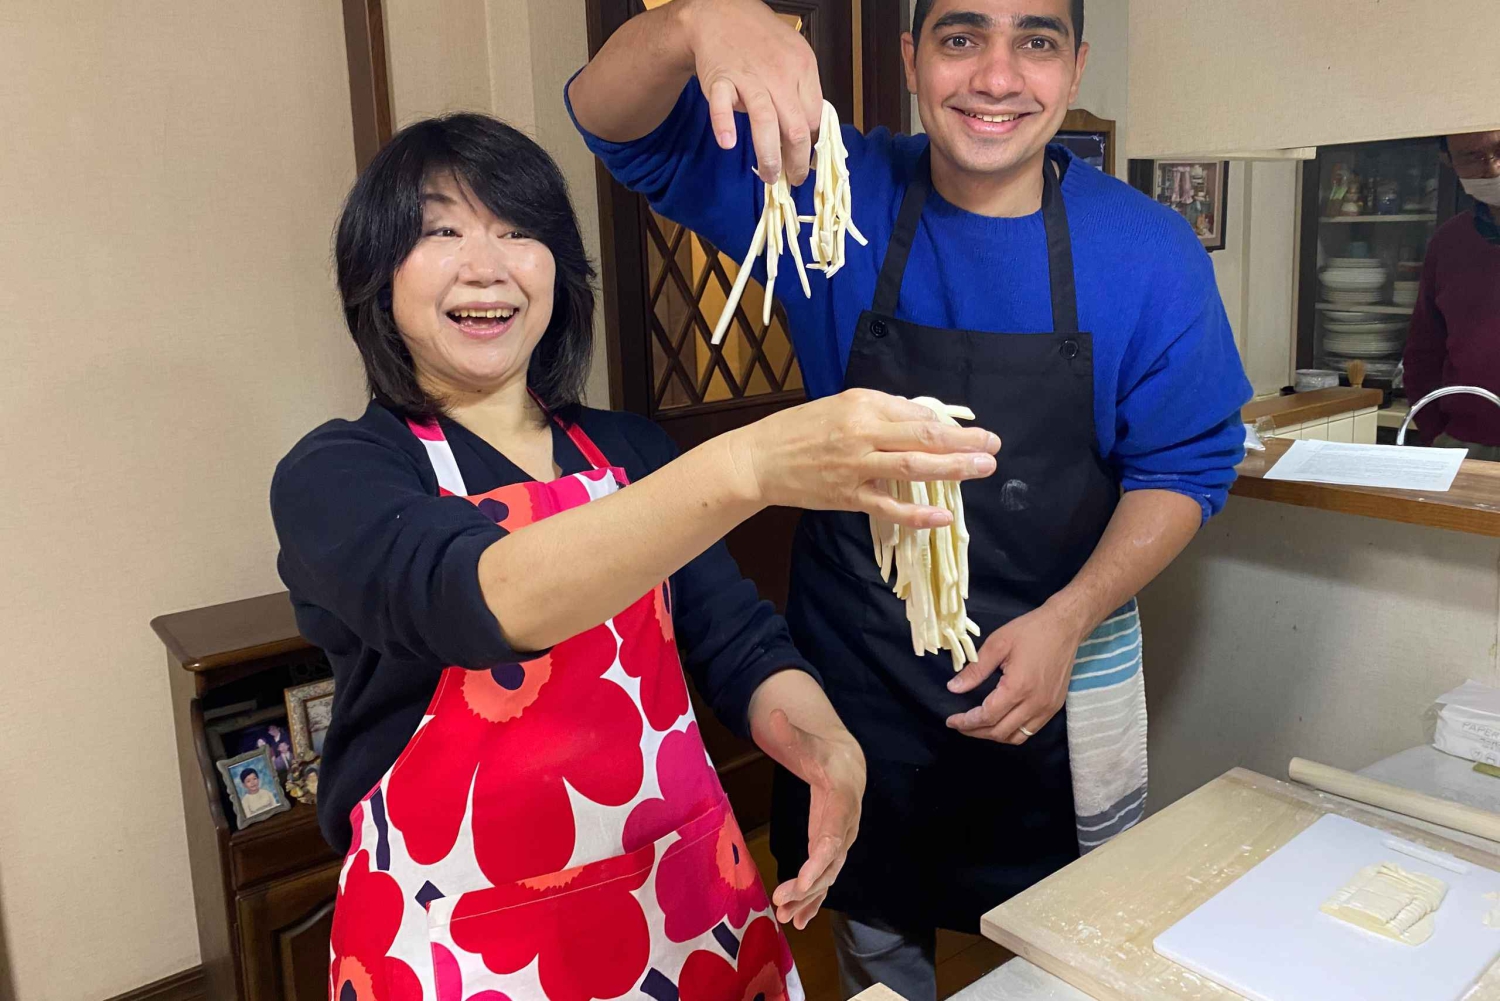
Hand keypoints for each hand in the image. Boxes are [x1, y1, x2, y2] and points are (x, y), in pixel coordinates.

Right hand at [676, 0, 823, 183]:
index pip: (814, 117)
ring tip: (770, 177)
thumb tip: (809, 132)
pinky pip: (722, 105)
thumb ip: (802, 91)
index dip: (811, 145)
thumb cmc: (760, 41)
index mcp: (802, 68)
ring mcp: (749, 77)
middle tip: (793, 178)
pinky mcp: (720, 79)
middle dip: (797, 161)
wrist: (721, 14)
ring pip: (765, 122)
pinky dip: (724, 124)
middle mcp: (779, 74)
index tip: (806, 160)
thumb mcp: (793, 57)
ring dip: (769, 157)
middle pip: (796, 128)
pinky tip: (729, 143)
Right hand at [727, 388, 1000, 529]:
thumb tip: (924, 420)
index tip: (976, 433)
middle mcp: (863, 433)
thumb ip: (882, 411)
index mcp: (863, 405)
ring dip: (953, 469)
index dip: (951, 424)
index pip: (918, 414)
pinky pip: (889, 508)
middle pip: (924, 437)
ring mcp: (856, 468)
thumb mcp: (842, 405)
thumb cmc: (801, 429)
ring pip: (913, 468)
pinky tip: (944, 517)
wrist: (760, 459)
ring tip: (982, 469)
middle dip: (964, 443)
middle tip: (994, 447)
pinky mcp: (848, 497)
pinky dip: (918, 515)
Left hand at [755, 708, 864, 928]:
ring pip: (828, 876)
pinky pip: (826, 879)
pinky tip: (799, 920)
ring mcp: (841, 842)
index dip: (818, 861)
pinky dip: (814, 900)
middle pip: (830, 864)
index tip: (801, 881)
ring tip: (786, 918)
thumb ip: (790, 732)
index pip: (833, 837)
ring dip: (808, 899)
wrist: (847, 764)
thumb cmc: (825, 753)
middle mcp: (846, 827)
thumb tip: (773, 714)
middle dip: (808, 886)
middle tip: (782, 902)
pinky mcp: (832, 850)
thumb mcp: (807, 741)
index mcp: (842, 803)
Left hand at [943, 604, 1086, 743]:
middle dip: (976, 732)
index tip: (951, 721)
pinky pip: (1030, 730)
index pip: (987, 716)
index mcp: (1019, 687)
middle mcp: (1035, 703)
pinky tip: (1000, 721)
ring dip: (994, 735)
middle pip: (1000, 732)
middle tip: (960, 725)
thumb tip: (954, 688)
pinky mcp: (1054, 707)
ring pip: (1017, 737)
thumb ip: (975, 670)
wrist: (1065, 626)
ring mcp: (1047, 708)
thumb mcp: (997, 644)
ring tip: (977, 726)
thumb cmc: (1031, 631)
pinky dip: (1012, 732)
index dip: (966, 722)